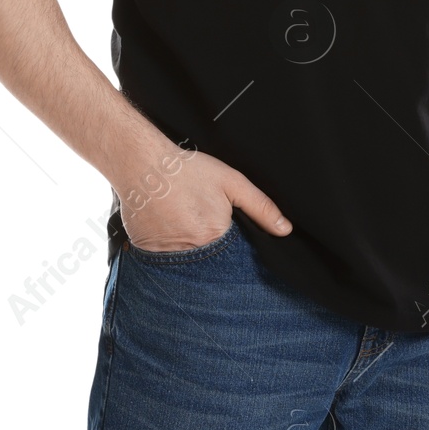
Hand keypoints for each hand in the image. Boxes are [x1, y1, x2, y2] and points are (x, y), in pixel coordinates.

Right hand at [114, 138, 290, 252]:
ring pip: (189, 265)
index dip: (235, 246)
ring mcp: (167, 257)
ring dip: (191, 253)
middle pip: (212, 263)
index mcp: (215, 236)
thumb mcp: (232, 182)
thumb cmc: (188, 171)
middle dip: (213, 251)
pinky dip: (171, 252)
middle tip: (201, 222)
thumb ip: (260, 207)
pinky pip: (165, 263)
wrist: (144, 164)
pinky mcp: (148, 255)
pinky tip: (169, 230)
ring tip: (185, 225)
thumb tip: (284, 229)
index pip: (235, 257)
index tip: (225, 231)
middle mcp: (191, 252)